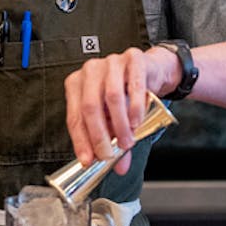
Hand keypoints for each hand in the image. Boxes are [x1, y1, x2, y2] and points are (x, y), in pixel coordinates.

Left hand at [63, 46, 179, 175]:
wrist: (150, 72)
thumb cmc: (126, 94)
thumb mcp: (114, 118)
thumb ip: (114, 140)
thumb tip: (117, 166)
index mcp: (77, 84)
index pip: (74, 116)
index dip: (81, 141)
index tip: (88, 159)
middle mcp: (90, 71)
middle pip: (90, 107)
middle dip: (99, 135)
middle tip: (109, 154)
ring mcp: (111, 62)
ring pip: (112, 97)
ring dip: (120, 125)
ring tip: (127, 142)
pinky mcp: (133, 59)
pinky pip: (134, 86)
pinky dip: (135, 107)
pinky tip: (137, 121)